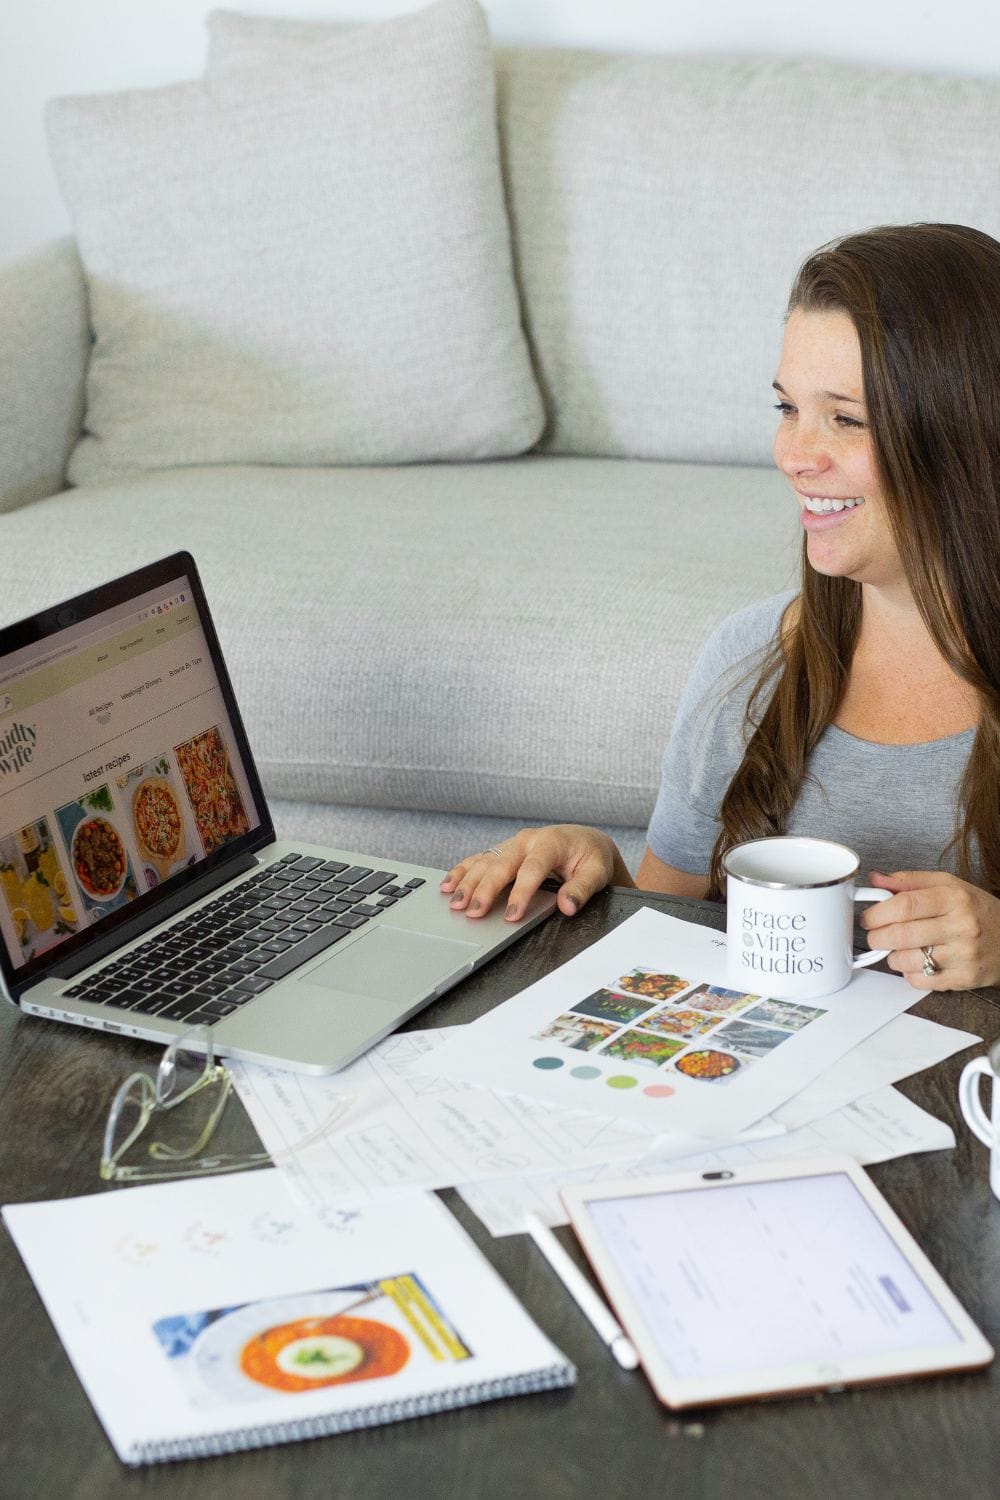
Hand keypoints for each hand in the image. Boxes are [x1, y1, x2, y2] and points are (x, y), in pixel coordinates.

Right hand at [440, 825, 626, 921]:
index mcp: (550, 842)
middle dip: (485, 890)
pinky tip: (447, 885)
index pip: (532, 869)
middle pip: (501, 866)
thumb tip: (568, 906)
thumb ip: (582, 889)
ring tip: (455, 903)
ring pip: (485, 862)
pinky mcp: (502, 851)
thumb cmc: (590, 858)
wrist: (585, 841)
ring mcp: (511, 845)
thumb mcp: (596, 873)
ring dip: (467, 883)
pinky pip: (478, 860)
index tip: (512, 916)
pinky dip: (461, 872)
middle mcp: (527, 841)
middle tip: (473, 913)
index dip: (521, 893)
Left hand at [861, 869, 999, 989]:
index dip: (878, 913)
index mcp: (955, 898)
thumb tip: (876, 879)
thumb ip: (910, 881)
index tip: (869, 917)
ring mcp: (964, 955)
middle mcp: (961, 926)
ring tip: (899, 948)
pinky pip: (920, 981)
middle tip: (875, 935)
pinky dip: (909, 973)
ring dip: (892, 956)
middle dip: (877, 937)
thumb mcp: (949, 885)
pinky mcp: (965, 979)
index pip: (905, 905)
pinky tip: (917, 962)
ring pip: (907, 961)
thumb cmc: (976, 910)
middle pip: (902, 935)